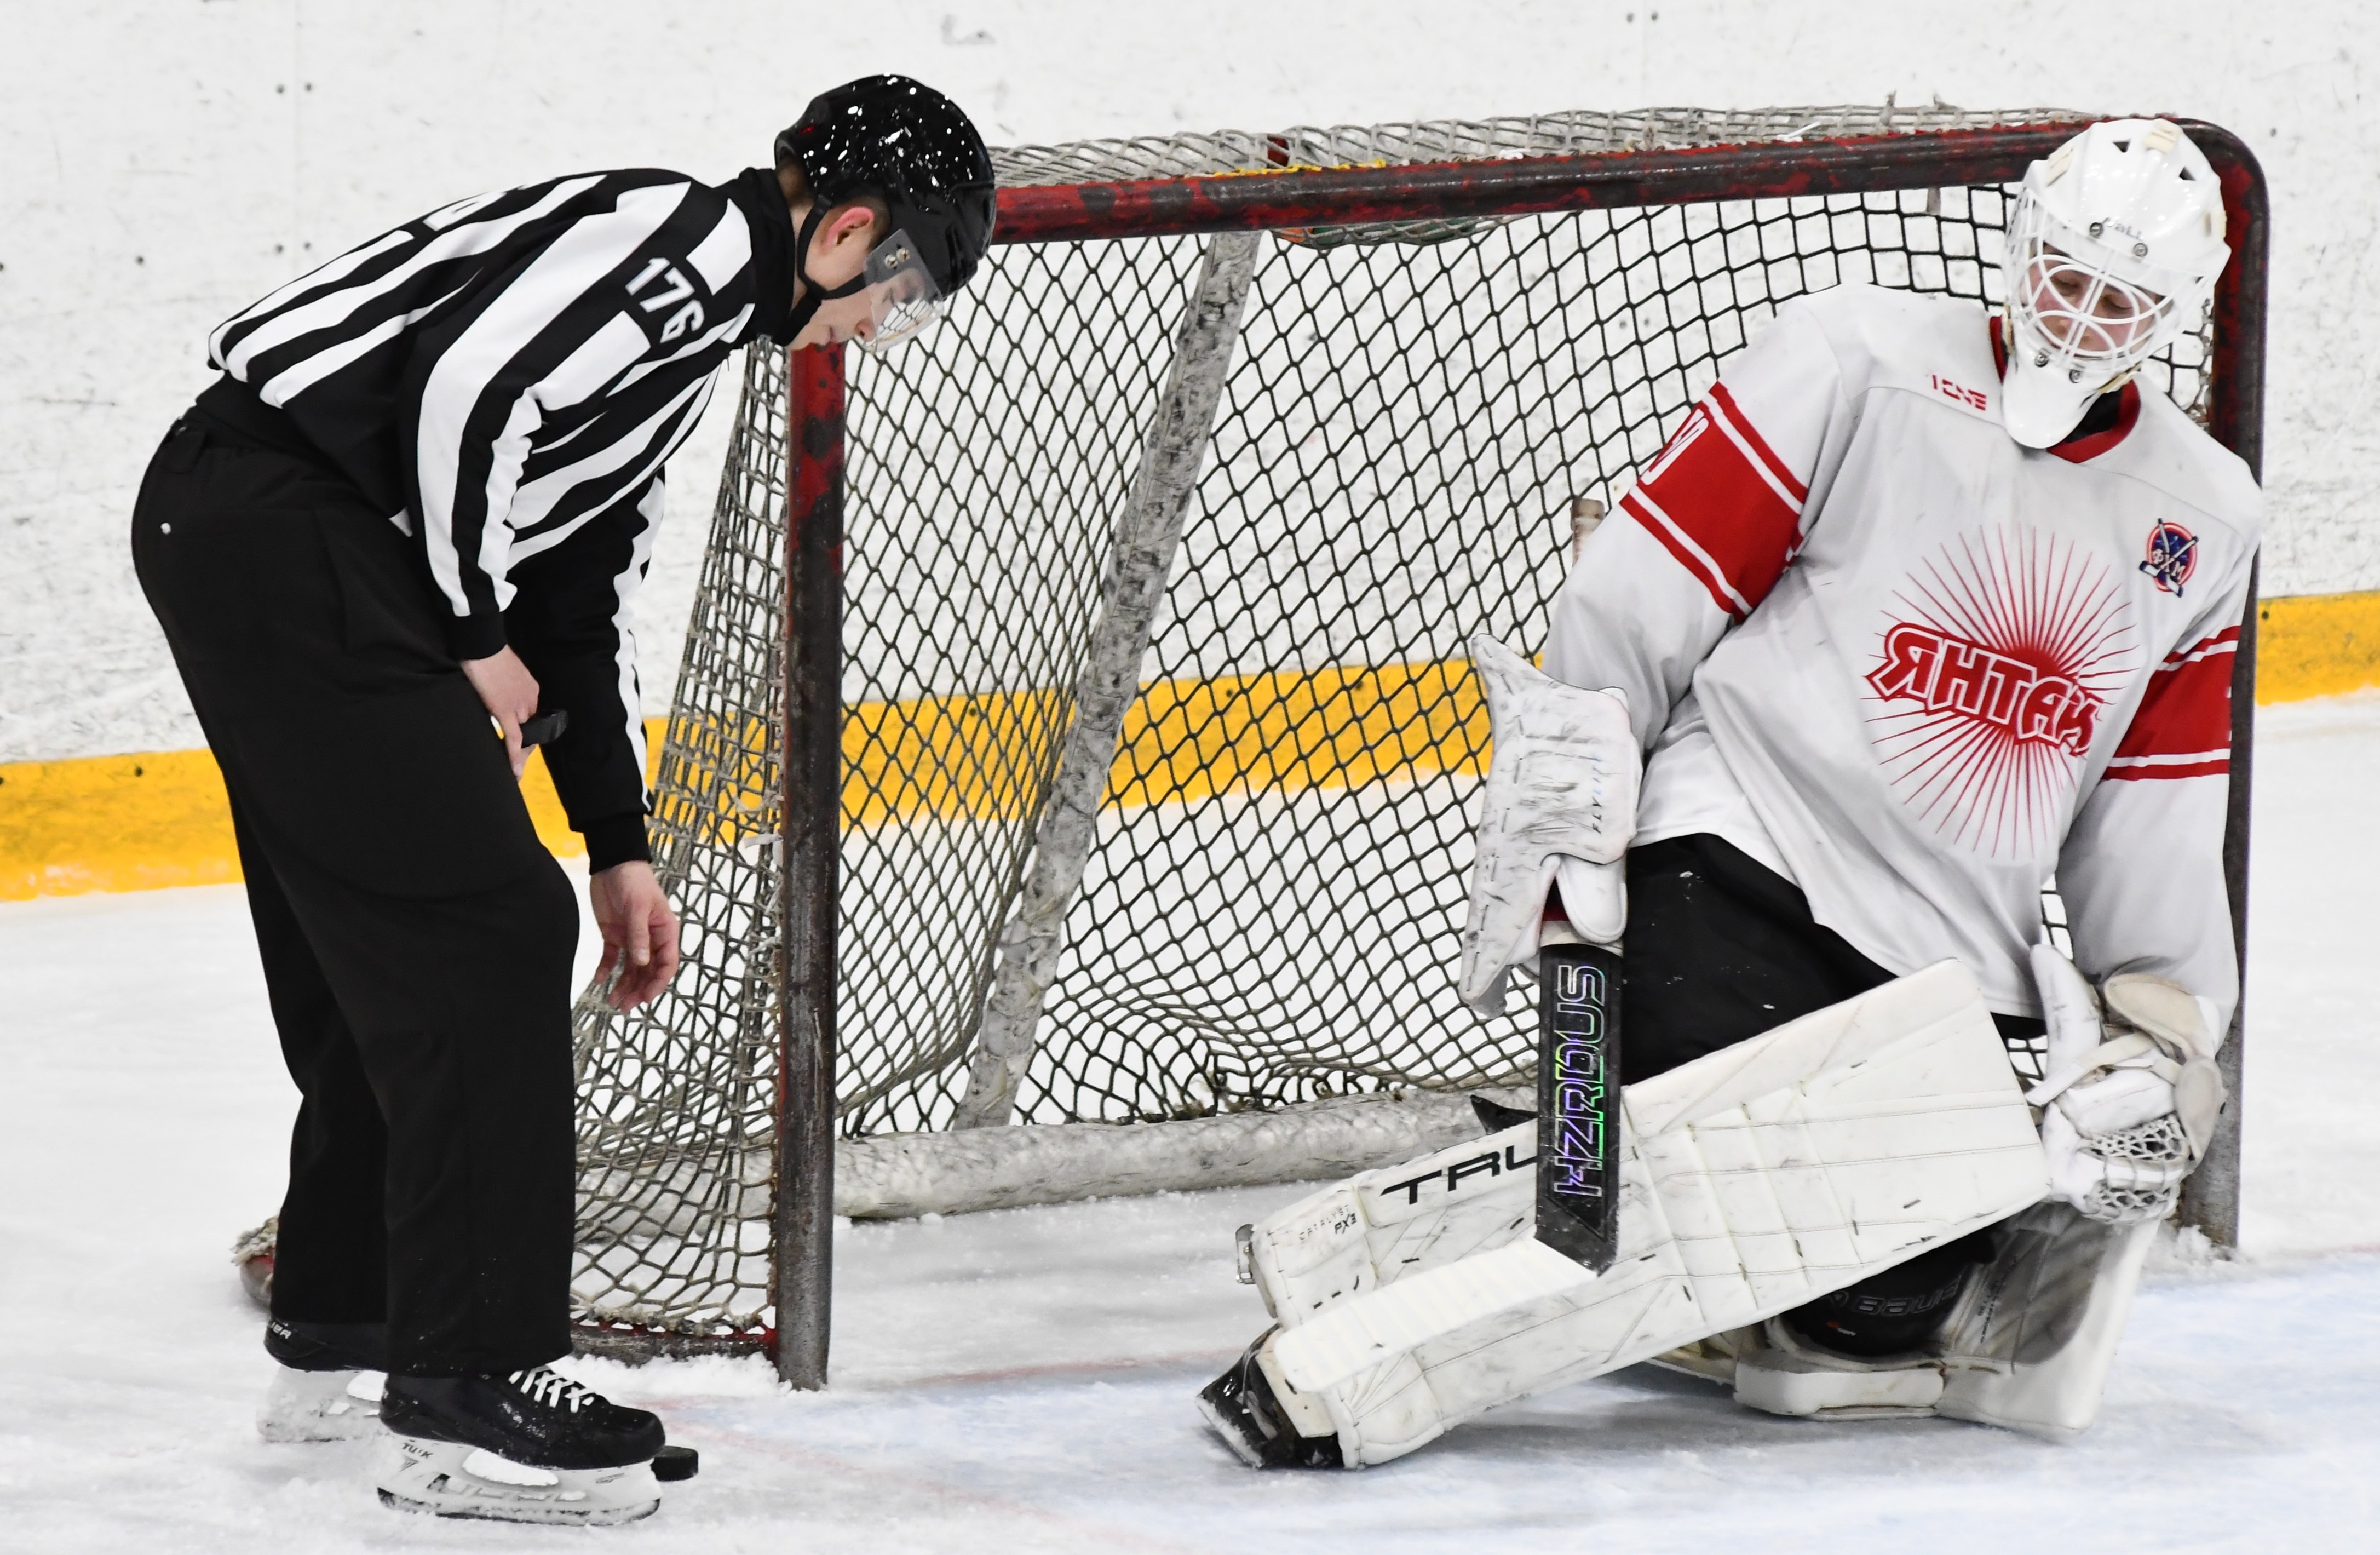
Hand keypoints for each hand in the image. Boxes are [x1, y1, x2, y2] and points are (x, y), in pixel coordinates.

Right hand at [461, 646, 539, 779]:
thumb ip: (503, 685)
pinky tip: (513, 770)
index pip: (532, 715)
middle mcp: (530, 698)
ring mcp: (519, 705)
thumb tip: (494, 693)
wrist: (481, 642)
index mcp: (530, 688)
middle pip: (532, 728)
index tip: (522, 742)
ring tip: (514, 770)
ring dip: (520, 754)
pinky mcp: (505, 710)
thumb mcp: (500, 671)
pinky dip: (514, 756)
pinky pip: (513, 738)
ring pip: (525, 736)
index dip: (528, 731)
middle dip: (527, 746)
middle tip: (518, 763)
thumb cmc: (485, 651)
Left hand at [589, 860, 680, 1010]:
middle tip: (625, 1006)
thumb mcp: (638, 908)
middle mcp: (650, 938)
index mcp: (665, 931)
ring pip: (630, 969)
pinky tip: (599, 981)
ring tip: (612, 1001)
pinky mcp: (613, 935)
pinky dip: (606, 970)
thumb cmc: (633, 881)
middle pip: (648, 971)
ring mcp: (632, 937)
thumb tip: (642, 964)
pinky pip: (611, 958)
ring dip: (623, 985)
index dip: (658, 983)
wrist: (612, 863)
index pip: (667, 963)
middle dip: (638, 990)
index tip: (646, 998)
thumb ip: (639, 936)